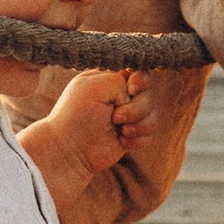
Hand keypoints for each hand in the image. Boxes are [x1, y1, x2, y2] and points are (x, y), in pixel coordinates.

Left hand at [20, 64, 145, 213]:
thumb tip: (133, 97)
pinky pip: (151, 134)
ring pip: (153, 115)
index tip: (130, 90)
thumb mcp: (95, 87)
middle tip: (115, 117)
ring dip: (139, 125)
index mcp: (109, 79)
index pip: (138, 72)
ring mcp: (128, 116)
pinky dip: (139, 140)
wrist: (70, 150)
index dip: (140, 82)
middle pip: (149, 95)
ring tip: (120, 131)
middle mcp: (120, 96)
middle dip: (136, 108)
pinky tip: (122, 142)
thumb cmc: (77, 116)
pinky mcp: (132, 135)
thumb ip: (120, 80)